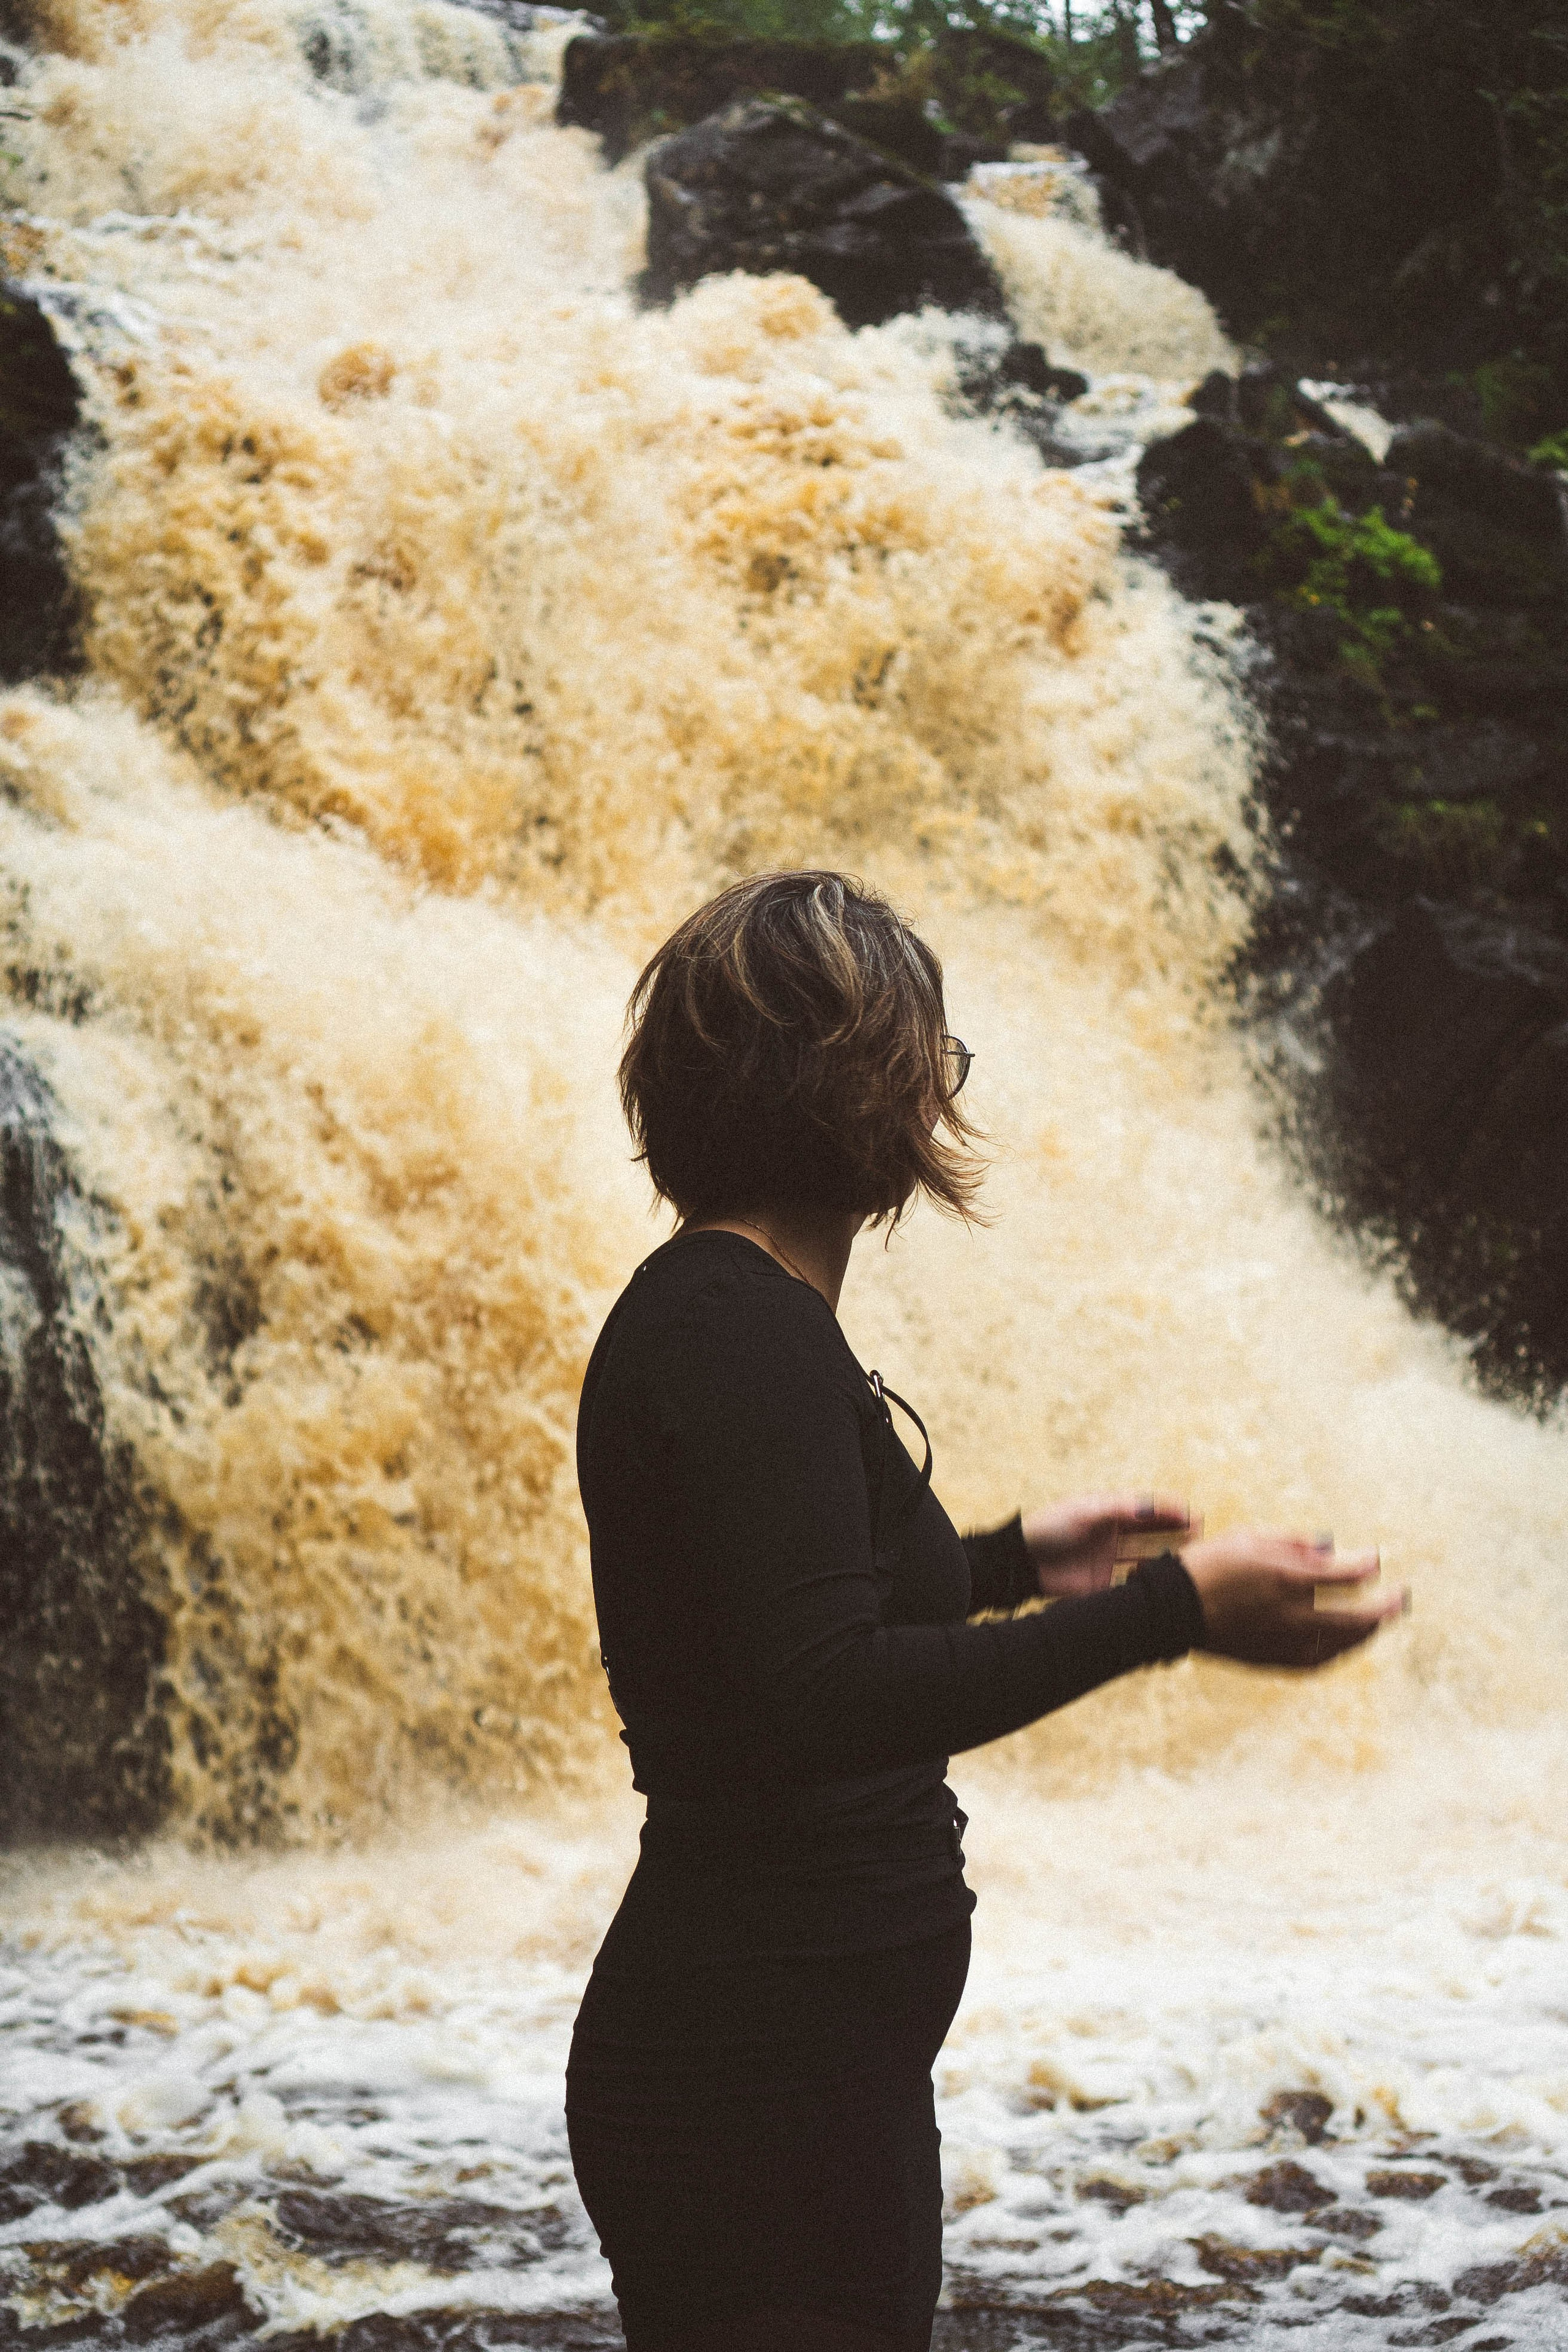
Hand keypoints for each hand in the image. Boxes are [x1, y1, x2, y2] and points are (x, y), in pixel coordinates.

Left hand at [1021, 1492, 1196, 1597]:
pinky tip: (1165, 1586)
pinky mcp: (1104, 1585)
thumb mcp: (1082, 1513)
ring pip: (1148, 1559)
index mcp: (1109, 1513)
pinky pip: (1132, 1585)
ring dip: (1169, 1559)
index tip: (1192, 1515)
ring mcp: (1111, 1560)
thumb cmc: (1047, 1528)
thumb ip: (1116, 1510)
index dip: (1170, 1511)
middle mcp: (1114, 1535)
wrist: (1020, 1563)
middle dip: (1178, 1534)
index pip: (1147, 1509)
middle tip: (1201, 1537)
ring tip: (1192, 1562)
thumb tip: (1149, 1508)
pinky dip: (1148, 1584)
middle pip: (1153, 1533)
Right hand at [1182, 1531, 1406, 1667]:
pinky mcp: (1273, 1659)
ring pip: (1342, 1644)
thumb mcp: (1251, 1538)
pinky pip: (1319, 1661)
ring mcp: (1284, 1642)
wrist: (1173, 1607)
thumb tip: (1334, 1549)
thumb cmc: (1211, 1563)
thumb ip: (1296, 1544)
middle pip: (1357, 1617)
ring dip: (1367, 1632)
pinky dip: (1339, 1650)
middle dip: (1386, 1606)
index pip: (1346, 1574)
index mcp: (1286, 1578)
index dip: (1367, 1566)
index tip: (1375, 1558)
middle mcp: (1292, 1615)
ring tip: (1378, 1621)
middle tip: (1401, 1597)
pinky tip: (1345, 1642)